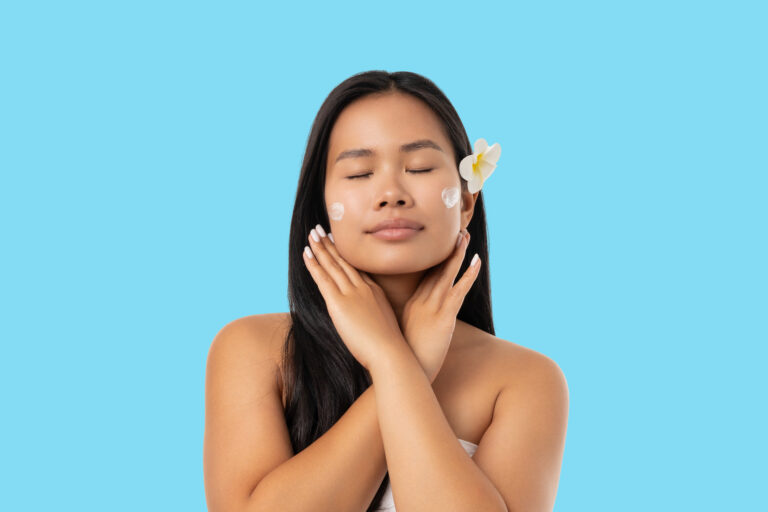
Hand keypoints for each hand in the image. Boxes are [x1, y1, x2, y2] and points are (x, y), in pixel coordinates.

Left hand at [302, 225, 404, 371]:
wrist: (390, 353)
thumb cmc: (390, 349)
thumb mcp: (385, 326)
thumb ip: (375, 319)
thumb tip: (370, 324)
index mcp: (376, 292)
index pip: (357, 269)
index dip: (346, 255)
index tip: (339, 242)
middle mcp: (364, 288)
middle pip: (345, 261)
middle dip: (332, 245)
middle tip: (321, 230)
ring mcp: (352, 294)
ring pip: (333, 265)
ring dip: (321, 248)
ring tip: (312, 234)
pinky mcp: (339, 303)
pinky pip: (323, 278)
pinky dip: (314, 264)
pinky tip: (306, 253)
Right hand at [400, 229, 479, 382]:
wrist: (402, 372)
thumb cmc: (404, 360)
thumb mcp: (403, 338)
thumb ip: (408, 327)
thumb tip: (411, 326)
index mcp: (412, 305)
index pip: (424, 276)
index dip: (432, 259)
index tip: (438, 245)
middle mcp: (420, 302)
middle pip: (434, 269)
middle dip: (445, 249)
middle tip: (454, 230)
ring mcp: (432, 308)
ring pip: (446, 274)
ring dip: (456, 254)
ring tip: (464, 236)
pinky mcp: (443, 317)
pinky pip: (458, 290)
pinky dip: (468, 275)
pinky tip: (476, 261)